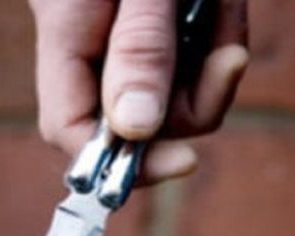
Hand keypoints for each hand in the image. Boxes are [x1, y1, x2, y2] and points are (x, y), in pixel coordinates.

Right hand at [29, 0, 248, 184]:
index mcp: (66, 35)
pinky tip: (221, 1)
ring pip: (175, 97)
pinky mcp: (163, 33)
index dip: (122, 161)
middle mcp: (95, 50)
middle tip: (229, 56)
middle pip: (139, 124)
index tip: (185, 161)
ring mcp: (130, 43)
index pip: (73, 129)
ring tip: (221, 2)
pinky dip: (220, 38)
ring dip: (215, 63)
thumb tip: (138, 129)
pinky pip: (195, 63)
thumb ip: (137, 47)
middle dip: (194, 99)